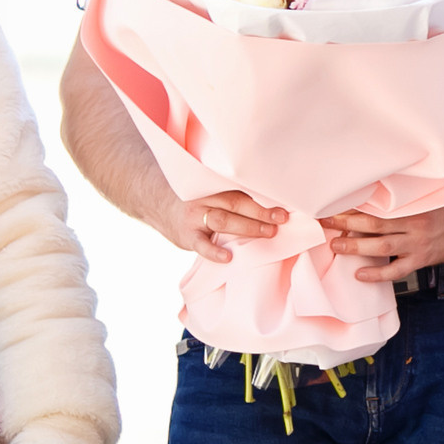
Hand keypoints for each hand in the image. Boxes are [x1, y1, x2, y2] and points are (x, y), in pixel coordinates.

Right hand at [158, 190, 284, 263]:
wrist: (159, 205)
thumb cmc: (200, 202)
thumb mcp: (213, 192)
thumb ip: (234, 196)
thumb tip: (273, 205)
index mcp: (214, 185)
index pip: (241, 189)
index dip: (264, 196)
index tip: (285, 204)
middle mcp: (204, 198)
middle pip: (235, 202)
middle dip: (260, 212)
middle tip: (281, 219)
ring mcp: (194, 217)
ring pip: (223, 220)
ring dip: (247, 227)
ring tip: (268, 233)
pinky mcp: (187, 236)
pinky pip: (201, 245)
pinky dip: (214, 251)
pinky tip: (228, 257)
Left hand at [334, 200, 443, 284]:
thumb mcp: (429, 192)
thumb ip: (405, 191)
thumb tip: (372, 186)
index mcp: (413, 205)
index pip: (377, 204)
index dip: (354, 205)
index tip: (334, 204)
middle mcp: (413, 224)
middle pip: (373, 225)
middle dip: (346, 224)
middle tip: (326, 223)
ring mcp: (416, 244)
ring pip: (380, 248)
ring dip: (355, 248)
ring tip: (336, 246)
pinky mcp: (420, 260)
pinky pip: (395, 271)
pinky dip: (376, 274)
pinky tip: (359, 274)